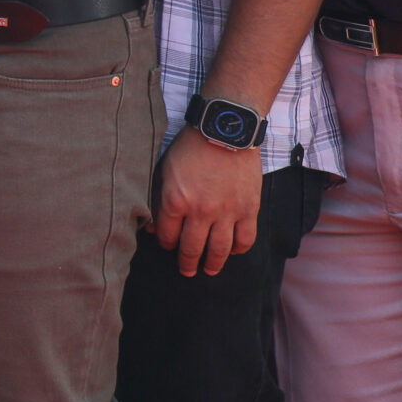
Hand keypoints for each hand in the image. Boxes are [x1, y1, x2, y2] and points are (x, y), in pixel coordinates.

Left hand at [151, 128, 262, 276]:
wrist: (225, 130)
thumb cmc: (190, 147)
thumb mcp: (164, 169)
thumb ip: (157, 198)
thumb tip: (152, 227)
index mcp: (175, 200)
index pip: (167, 235)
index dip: (166, 244)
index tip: (167, 246)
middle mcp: (201, 211)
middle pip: (192, 249)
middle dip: (187, 263)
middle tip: (186, 271)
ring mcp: (227, 212)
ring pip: (220, 250)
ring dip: (213, 264)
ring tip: (209, 270)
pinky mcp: (249, 209)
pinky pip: (245, 239)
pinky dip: (238, 249)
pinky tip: (233, 251)